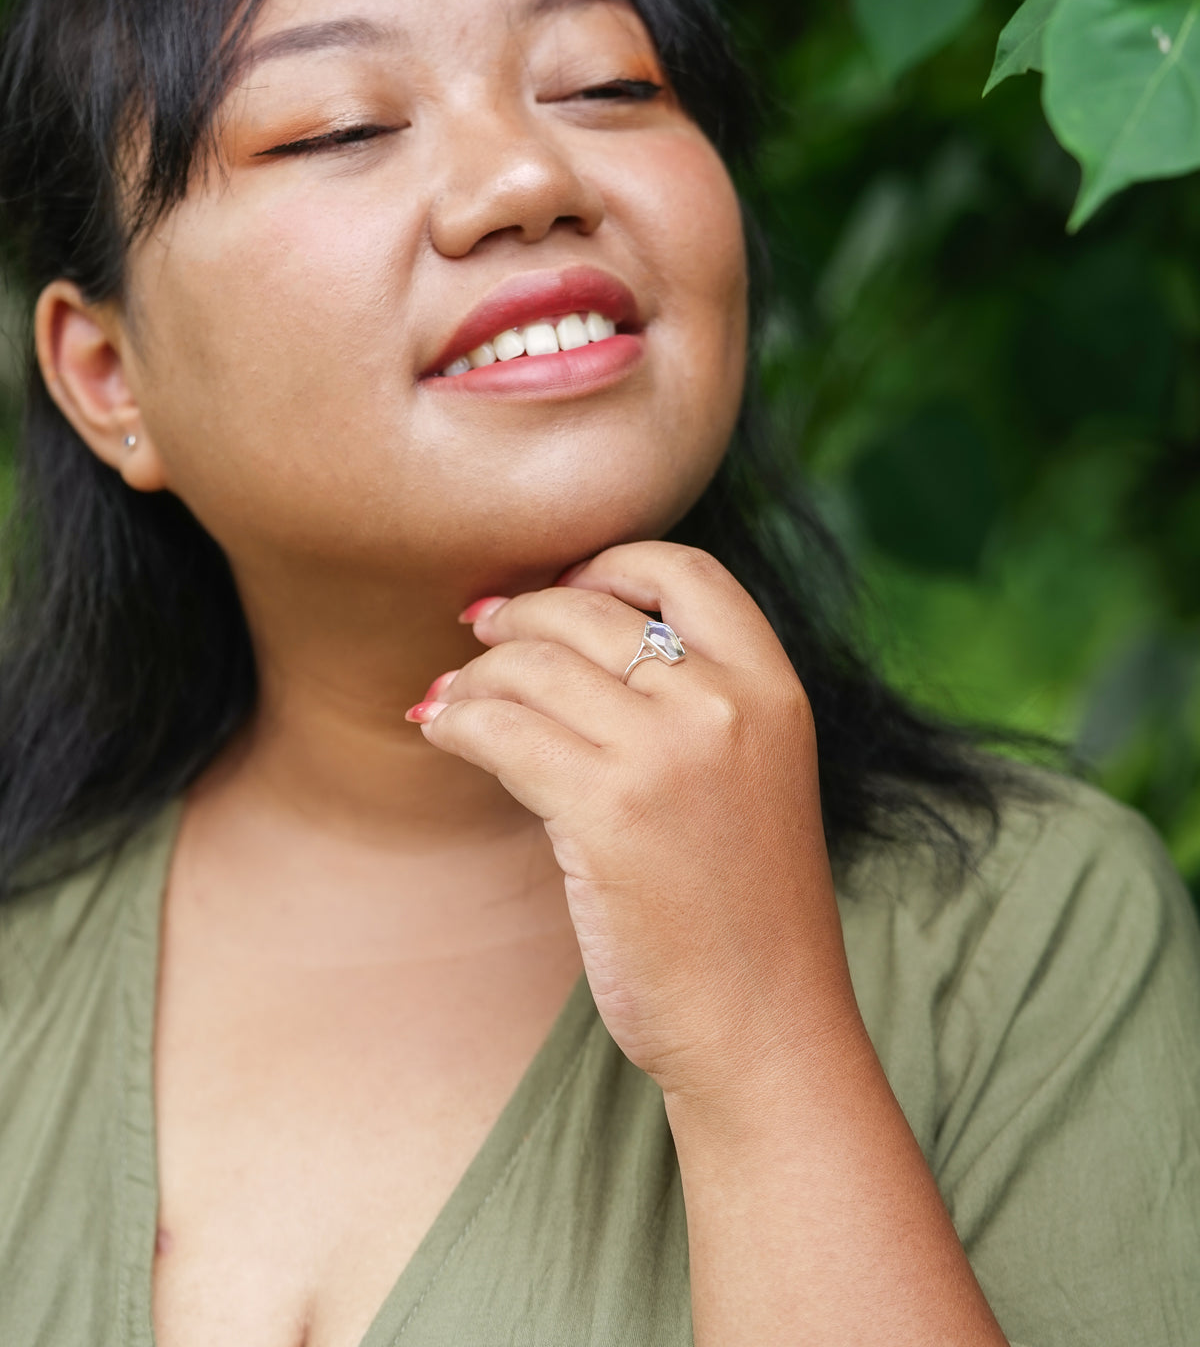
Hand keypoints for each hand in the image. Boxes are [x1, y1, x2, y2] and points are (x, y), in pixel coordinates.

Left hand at [408, 542, 856, 1101]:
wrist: (765, 1027)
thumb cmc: (746, 912)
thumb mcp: (755, 776)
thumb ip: (696, 703)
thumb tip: (570, 639)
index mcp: (773, 688)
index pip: (683, 571)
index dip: (608, 564)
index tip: (561, 586)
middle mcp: (725, 703)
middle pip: (588, 611)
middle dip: (518, 615)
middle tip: (477, 631)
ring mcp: (666, 753)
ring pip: (533, 665)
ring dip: (476, 674)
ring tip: (449, 697)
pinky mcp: (605, 810)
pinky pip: (500, 728)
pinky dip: (456, 720)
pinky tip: (441, 731)